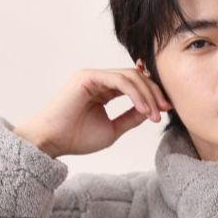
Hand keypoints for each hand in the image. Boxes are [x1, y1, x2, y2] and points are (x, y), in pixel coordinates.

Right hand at [11, 66, 173, 158]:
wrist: (51, 141)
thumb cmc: (76, 138)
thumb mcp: (113, 129)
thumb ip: (131, 118)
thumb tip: (150, 111)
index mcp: (104, 90)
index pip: (135, 85)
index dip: (152, 96)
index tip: (165, 111)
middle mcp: (99, 80)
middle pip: (136, 77)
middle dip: (154, 92)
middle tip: (166, 110)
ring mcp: (93, 76)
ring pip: (130, 76)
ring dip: (147, 95)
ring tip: (154, 115)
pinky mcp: (88, 77)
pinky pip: (119, 80)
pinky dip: (135, 93)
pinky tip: (143, 108)